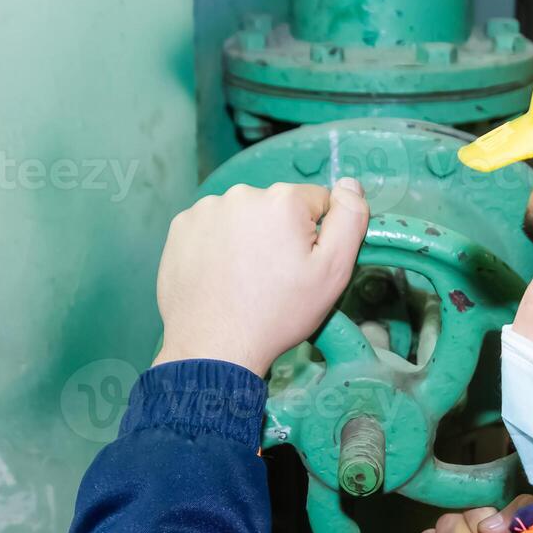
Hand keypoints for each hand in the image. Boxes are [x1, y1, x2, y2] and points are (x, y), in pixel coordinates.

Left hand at [152, 178, 369, 375]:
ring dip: (248, 239)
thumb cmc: (276, 314)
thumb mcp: (333, 272)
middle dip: (279, 235)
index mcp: (282, 200)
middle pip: (276, 207)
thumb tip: (350, 185)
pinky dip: (219, 245)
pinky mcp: (181, 227)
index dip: (316, 236)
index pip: (316, 202)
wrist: (214, 346)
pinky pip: (213, 227)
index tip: (301, 265)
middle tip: (273, 277)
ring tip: (245, 279)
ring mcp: (206, 210)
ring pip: (243, 217)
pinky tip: (221, 275)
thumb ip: (350, 220)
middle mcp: (241, 195)